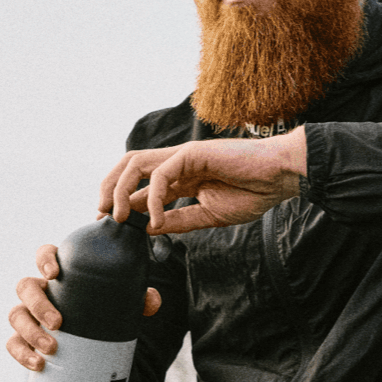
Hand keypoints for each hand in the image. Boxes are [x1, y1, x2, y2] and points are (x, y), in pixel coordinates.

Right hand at [6, 243, 161, 370]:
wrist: (93, 341)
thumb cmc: (104, 310)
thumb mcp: (123, 303)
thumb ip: (139, 298)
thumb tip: (152, 301)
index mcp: (61, 274)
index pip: (44, 255)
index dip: (45, 260)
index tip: (55, 274)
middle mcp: (40, 291)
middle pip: (25, 287)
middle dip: (38, 304)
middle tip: (59, 323)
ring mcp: (28, 314)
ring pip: (15, 315)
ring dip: (30, 332)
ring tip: (51, 349)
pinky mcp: (24, 338)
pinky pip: (13, 343)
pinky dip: (23, 354)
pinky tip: (38, 365)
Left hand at [101, 126, 307, 235]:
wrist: (279, 177)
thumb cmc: (253, 193)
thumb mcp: (210, 215)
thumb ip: (179, 220)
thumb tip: (148, 228)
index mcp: (181, 178)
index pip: (141, 186)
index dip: (121, 203)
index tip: (109, 224)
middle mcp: (177, 164)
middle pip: (128, 167)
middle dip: (108, 188)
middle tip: (102, 216)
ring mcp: (183, 156)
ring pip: (135, 164)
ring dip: (119, 189)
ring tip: (118, 216)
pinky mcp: (192, 153)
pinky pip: (160, 174)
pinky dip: (151, 197)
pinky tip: (155, 219)